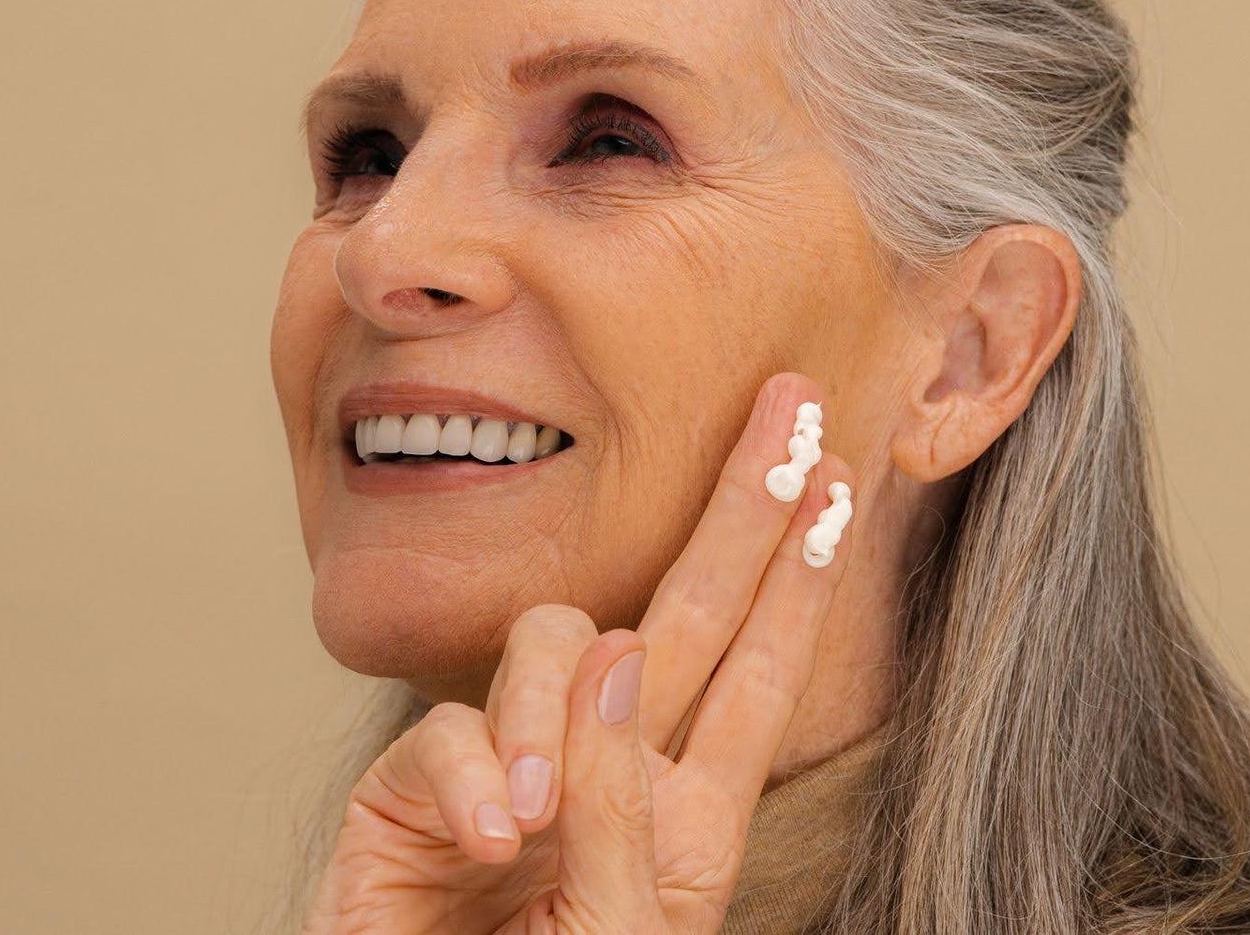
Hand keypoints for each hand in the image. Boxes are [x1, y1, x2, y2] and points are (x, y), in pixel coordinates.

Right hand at [303, 372, 856, 933]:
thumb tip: (613, 651)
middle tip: (791, 409)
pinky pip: (449, 732)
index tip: (834, 473)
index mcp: (684, 812)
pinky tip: (493, 841)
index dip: (796, 567)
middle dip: (741, 510)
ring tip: (540, 820)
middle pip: (686, 609)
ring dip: (557, 709)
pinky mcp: (415, 791)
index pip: (757, 665)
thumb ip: (625, 804)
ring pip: (552, 642)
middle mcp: (608, 770)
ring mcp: (513, 770)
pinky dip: (474, 780)